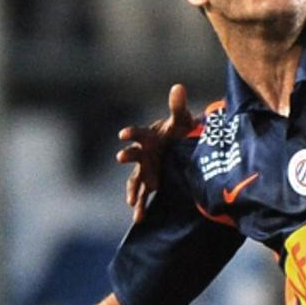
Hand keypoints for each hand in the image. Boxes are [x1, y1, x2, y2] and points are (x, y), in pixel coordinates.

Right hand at [116, 84, 194, 221]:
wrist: (185, 148)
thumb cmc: (180, 132)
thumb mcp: (182, 121)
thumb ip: (178, 107)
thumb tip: (178, 87)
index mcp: (149, 137)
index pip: (138, 134)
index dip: (130, 133)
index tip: (123, 134)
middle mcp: (143, 154)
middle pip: (133, 156)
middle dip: (127, 156)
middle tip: (121, 158)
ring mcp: (146, 169)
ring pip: (136, 180)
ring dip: (133, 191)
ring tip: (132, 202)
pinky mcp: (151, 182)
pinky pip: (143, 195)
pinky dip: (140, 205)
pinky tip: (138, 217)